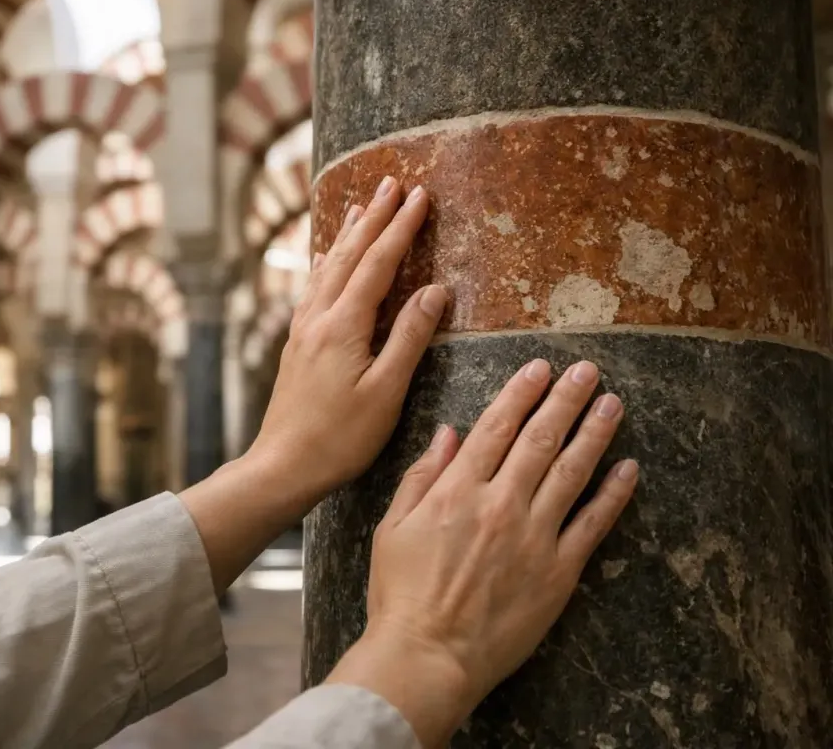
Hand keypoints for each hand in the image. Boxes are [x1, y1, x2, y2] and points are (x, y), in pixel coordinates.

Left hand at [248, 176, 449, 493]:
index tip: (421, 196)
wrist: (283, 465)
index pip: (378, 264)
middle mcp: (318, 318)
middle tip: (393, 183)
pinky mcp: (297, 344)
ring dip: (347, 234)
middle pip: (349, 255)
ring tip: (360, 204)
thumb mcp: (386, 392)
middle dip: (373, 217)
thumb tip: (435, 291)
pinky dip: (326, 264)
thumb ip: (410, 338)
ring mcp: (303, 330)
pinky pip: (314, 289)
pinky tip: (325, 259)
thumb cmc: (340, 438)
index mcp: (343, 326)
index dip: (401, 228)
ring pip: (328, 268)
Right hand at [327, 359, 637, 746]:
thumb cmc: (401, 594)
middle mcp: (500, 504)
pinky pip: (593, 524)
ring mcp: (533, 536)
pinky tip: (628, 469)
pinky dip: (614, 494)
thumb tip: (449, 433)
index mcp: (457, 490)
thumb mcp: (392, 528)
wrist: (428, 654)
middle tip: (588, 371)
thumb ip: (423, 476)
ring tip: (613, 404)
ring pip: (572, 473)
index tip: (541, 368)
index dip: (521, 393)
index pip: (496, 427)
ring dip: (595, 434)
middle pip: (540, 440)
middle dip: (566, 400)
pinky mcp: (558, 571)